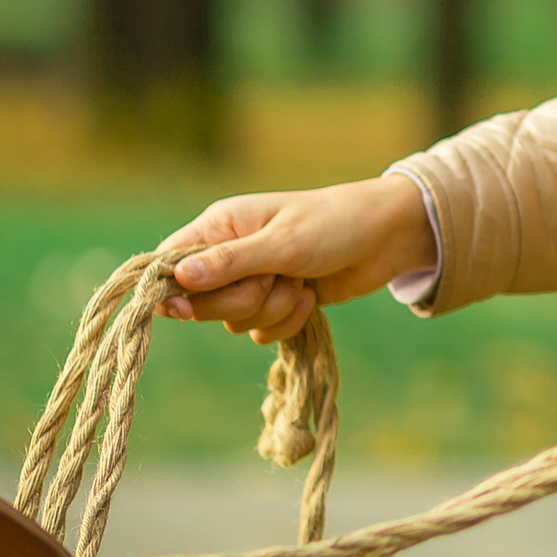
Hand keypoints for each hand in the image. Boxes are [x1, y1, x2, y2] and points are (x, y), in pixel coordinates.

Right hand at [157, 173, 435, 344]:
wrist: (387, 238)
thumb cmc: (334, 225)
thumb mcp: (282, 243)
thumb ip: (229, 263)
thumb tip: (176, 279)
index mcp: (220, 226)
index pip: (168, 263)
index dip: (172, 290)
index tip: (183, 309)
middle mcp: (229, 254)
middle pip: (200, 302)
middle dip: (242, 301)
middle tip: (273, 279)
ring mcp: (253, 280)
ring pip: (235, 322)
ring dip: (272, 310)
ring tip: (299, 282)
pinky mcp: (277, 303)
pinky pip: (262, 332)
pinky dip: (287, 321)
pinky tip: (310, 298)